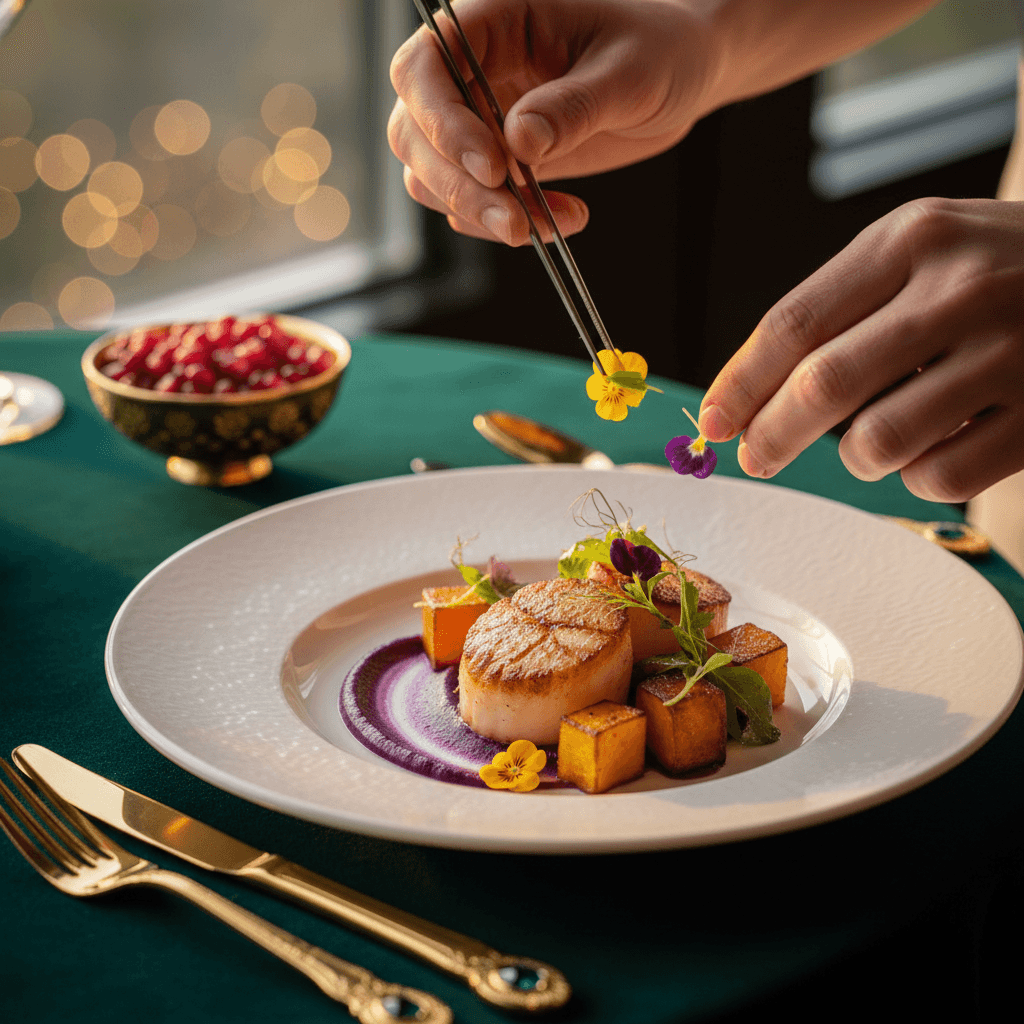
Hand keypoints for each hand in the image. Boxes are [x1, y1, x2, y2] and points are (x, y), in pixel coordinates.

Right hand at [388, 0, 714, 244]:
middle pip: (413, 130)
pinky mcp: (496, 161)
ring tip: (546, 225)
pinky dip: (501, 223)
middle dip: (458, 185)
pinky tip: (558, 219)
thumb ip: (573, 105)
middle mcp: (471, 68)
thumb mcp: (630, 72)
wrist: (683, 74)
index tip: (493, 168)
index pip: (424, 67)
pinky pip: (469, 202)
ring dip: (477, 213)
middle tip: (516, 222)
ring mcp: (478, 118)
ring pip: (431, 175)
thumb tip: (518, 143)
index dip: (443, 121)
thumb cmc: (662, 49)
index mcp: (494, 19)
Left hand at [699, 198, 1023, 503]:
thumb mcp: (919, 252)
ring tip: (872, 439)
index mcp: (912, 240)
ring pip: (876, 443)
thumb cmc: (994, 268)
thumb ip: (837, 310)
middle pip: (822, 386)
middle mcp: (960, 289)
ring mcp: (1011, 352)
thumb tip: (743, 396)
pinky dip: (918, 477)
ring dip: (855, 457)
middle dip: (770, 435)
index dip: (739, 384)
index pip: (794, 323)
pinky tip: (935, 447)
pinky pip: (940, 478)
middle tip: (755, 456)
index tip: (710, 423)